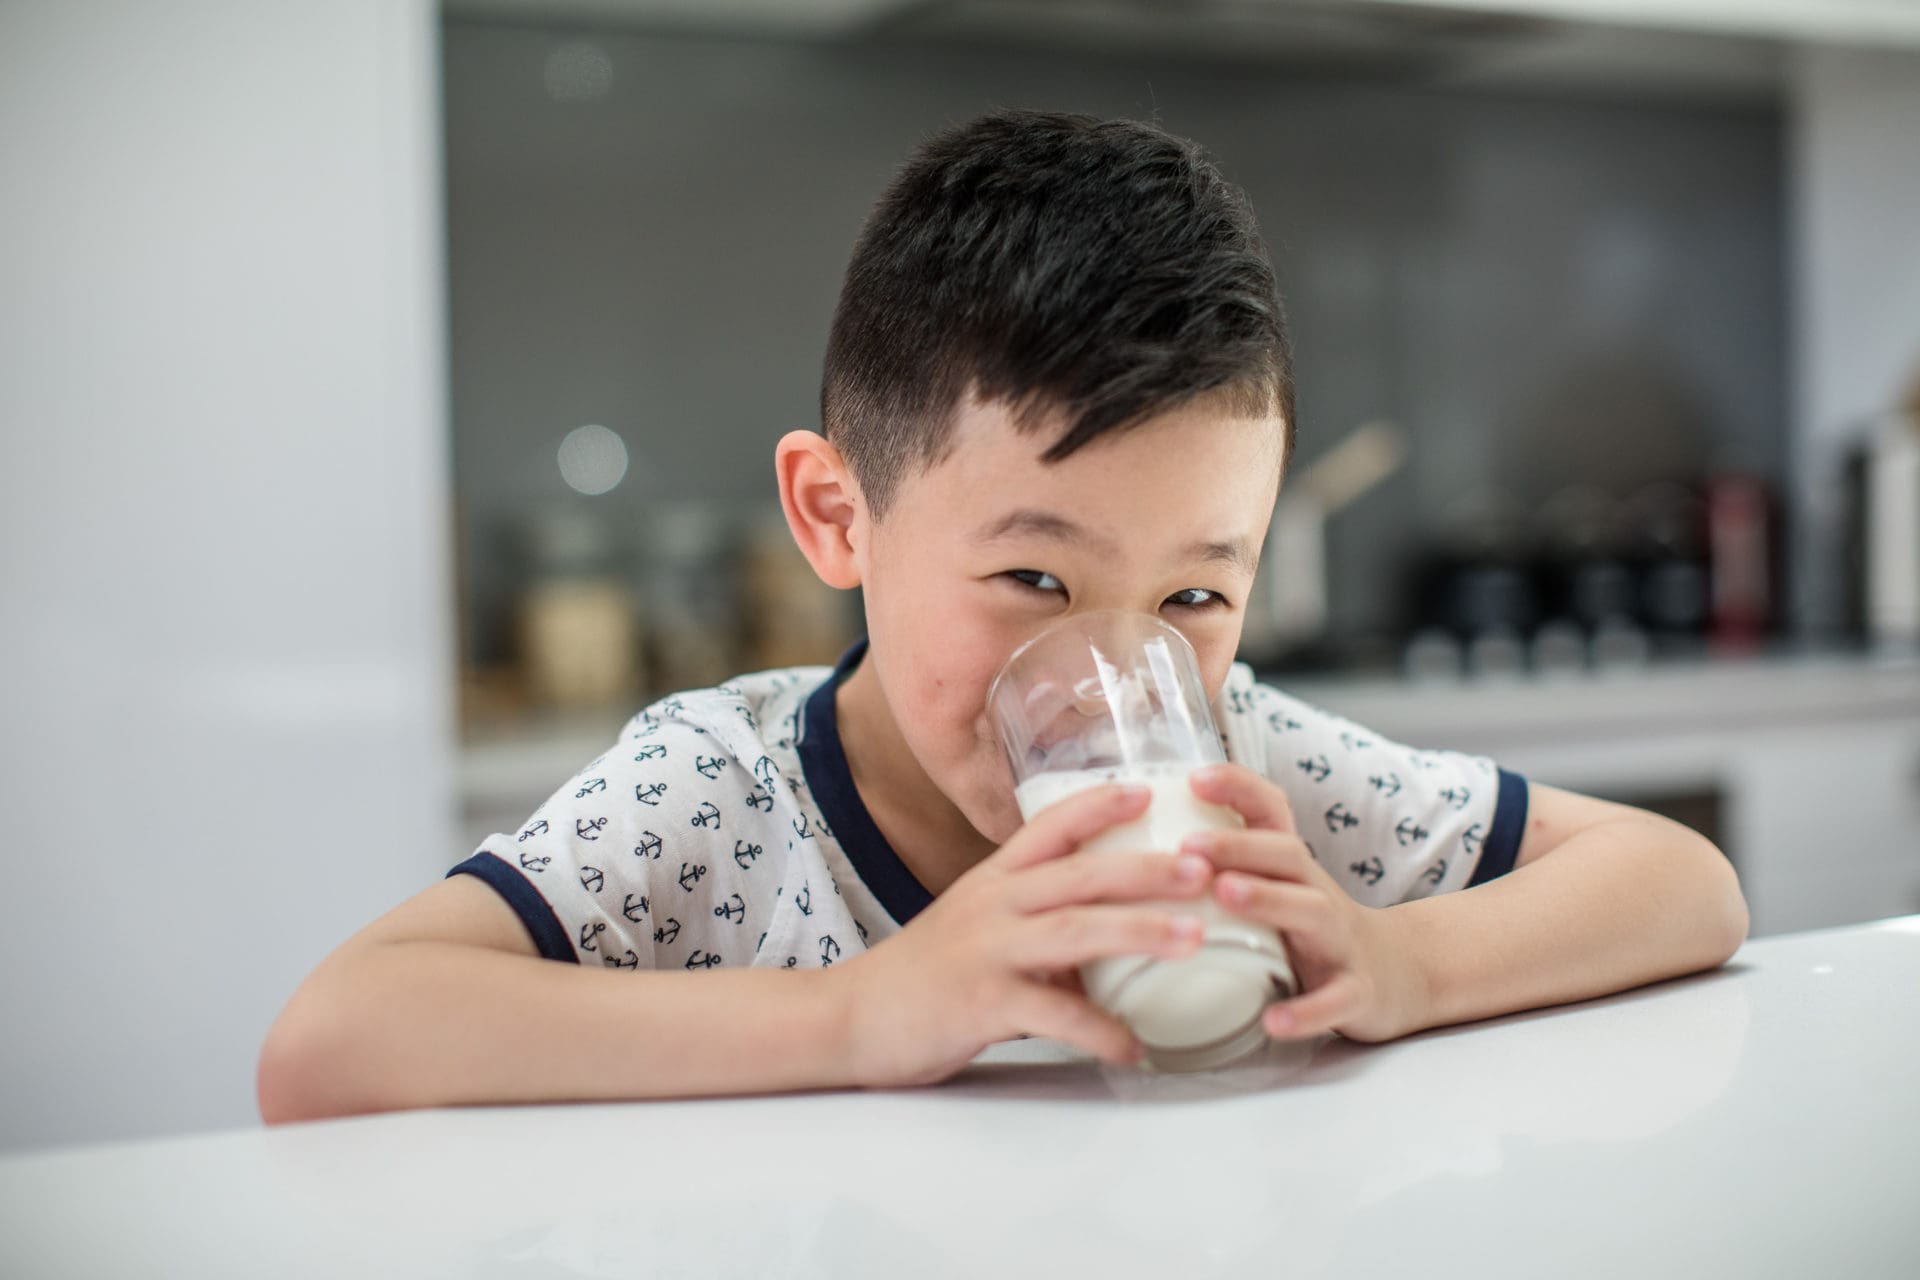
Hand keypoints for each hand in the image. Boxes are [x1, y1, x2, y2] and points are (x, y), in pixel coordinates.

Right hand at [836, 783, 1215, 1087]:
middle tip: (1205, 868)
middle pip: (1077, 875)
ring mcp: (986, 952)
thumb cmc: (922, 976)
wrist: (850, 1018)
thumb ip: (1036, 924)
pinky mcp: (980, 1003)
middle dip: (1145, 868)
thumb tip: (1107, 936)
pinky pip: (1053, 1015)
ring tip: (1194, 938)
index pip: (1048, 827)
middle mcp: (991, 905)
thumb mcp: (976, 928)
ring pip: (1073, 930)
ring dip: (1139, 931)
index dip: (1098, 804)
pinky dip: (1100, 1031)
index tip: (1148, 789)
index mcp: (992, 881)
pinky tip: (1134, 1046)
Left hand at [1182, 764, 1425, 1043]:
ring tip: (1224, 894)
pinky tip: (1273, 1021)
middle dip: (1237, 844)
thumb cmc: (1312, 930)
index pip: (1271, 811)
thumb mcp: (1277, 887)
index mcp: (1292, 867)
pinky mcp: (1356, 991)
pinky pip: (1335, 1000)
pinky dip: (1307, 1010)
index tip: (1193, 778)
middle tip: (1187, 844)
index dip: (1237, 788)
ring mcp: (1340, 940)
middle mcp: (1318, 892)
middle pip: (1286, 855)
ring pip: (1312, 911)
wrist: (1397, 974)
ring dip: (1268, 900)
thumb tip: (1138, 848)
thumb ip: (1225, 866)